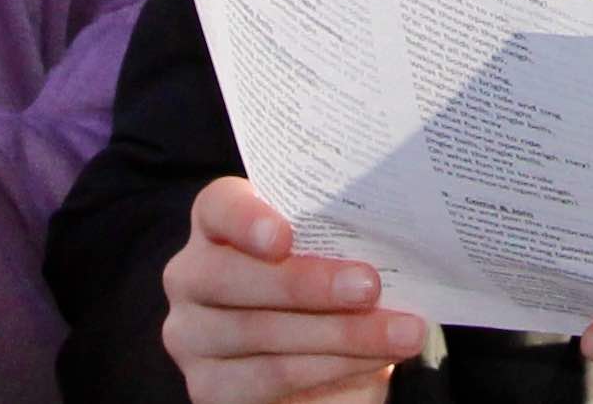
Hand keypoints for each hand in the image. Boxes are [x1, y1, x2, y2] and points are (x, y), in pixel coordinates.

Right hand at [160, 177, 426, 401]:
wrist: (325, 363)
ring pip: (259, 332)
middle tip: (370, 286)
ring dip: (340, 334)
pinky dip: (329, 368)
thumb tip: (396, 229)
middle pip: (233, 276)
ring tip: (400, 332)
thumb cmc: (329, 291)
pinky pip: (269, 378)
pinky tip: (374, 360)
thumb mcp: (336, 255)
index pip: (218, 206)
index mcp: (220, 225)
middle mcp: (192, 276)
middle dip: (307, 284)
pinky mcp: (207, 386)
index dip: (247, 219)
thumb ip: (343, 237)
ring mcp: (192, 335)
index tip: (285, 237)